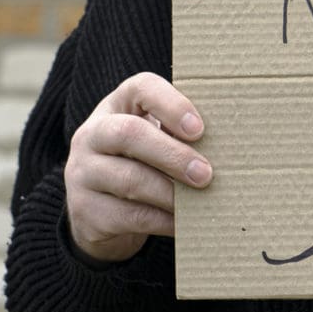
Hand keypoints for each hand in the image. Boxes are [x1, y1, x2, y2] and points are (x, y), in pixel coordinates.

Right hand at [65, 72, 212, 261]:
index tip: (199, 129)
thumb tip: (230, 147)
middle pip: (129, 134)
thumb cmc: (142, 163)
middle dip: (173, 154)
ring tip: (200, 200)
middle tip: (206, 174)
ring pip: (130, 179)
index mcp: (117, 106)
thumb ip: (180, 134)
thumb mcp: (155, 139)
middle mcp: (92, 134)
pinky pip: (130, 216)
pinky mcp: (86, 210)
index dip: (171, 105)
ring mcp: (82, 173)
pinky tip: (183, 222)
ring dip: (171, 193)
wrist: (98, 211)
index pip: (140, 88)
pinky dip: (163, 220)